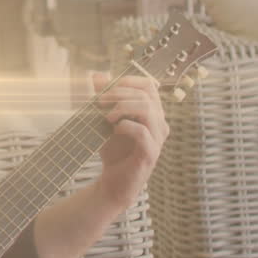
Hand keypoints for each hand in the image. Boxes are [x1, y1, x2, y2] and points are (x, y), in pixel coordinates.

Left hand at [91, 71, 168, 209]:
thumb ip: (102, 98)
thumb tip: (97, 75)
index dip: (128, 81)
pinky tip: (113, 130)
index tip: (106, 86)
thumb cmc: (113, 150)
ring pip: (147, 109)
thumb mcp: (104, 120)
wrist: (112, 182)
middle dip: (119, 93)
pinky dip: (125, 126)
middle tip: (98, 101)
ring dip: (123, 107)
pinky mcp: (150, 154)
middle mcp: (160, 124)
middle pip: (146, 95)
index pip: (149, 85)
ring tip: (105, 116)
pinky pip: (143, 133)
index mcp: (153, 113)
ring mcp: (158, 139)